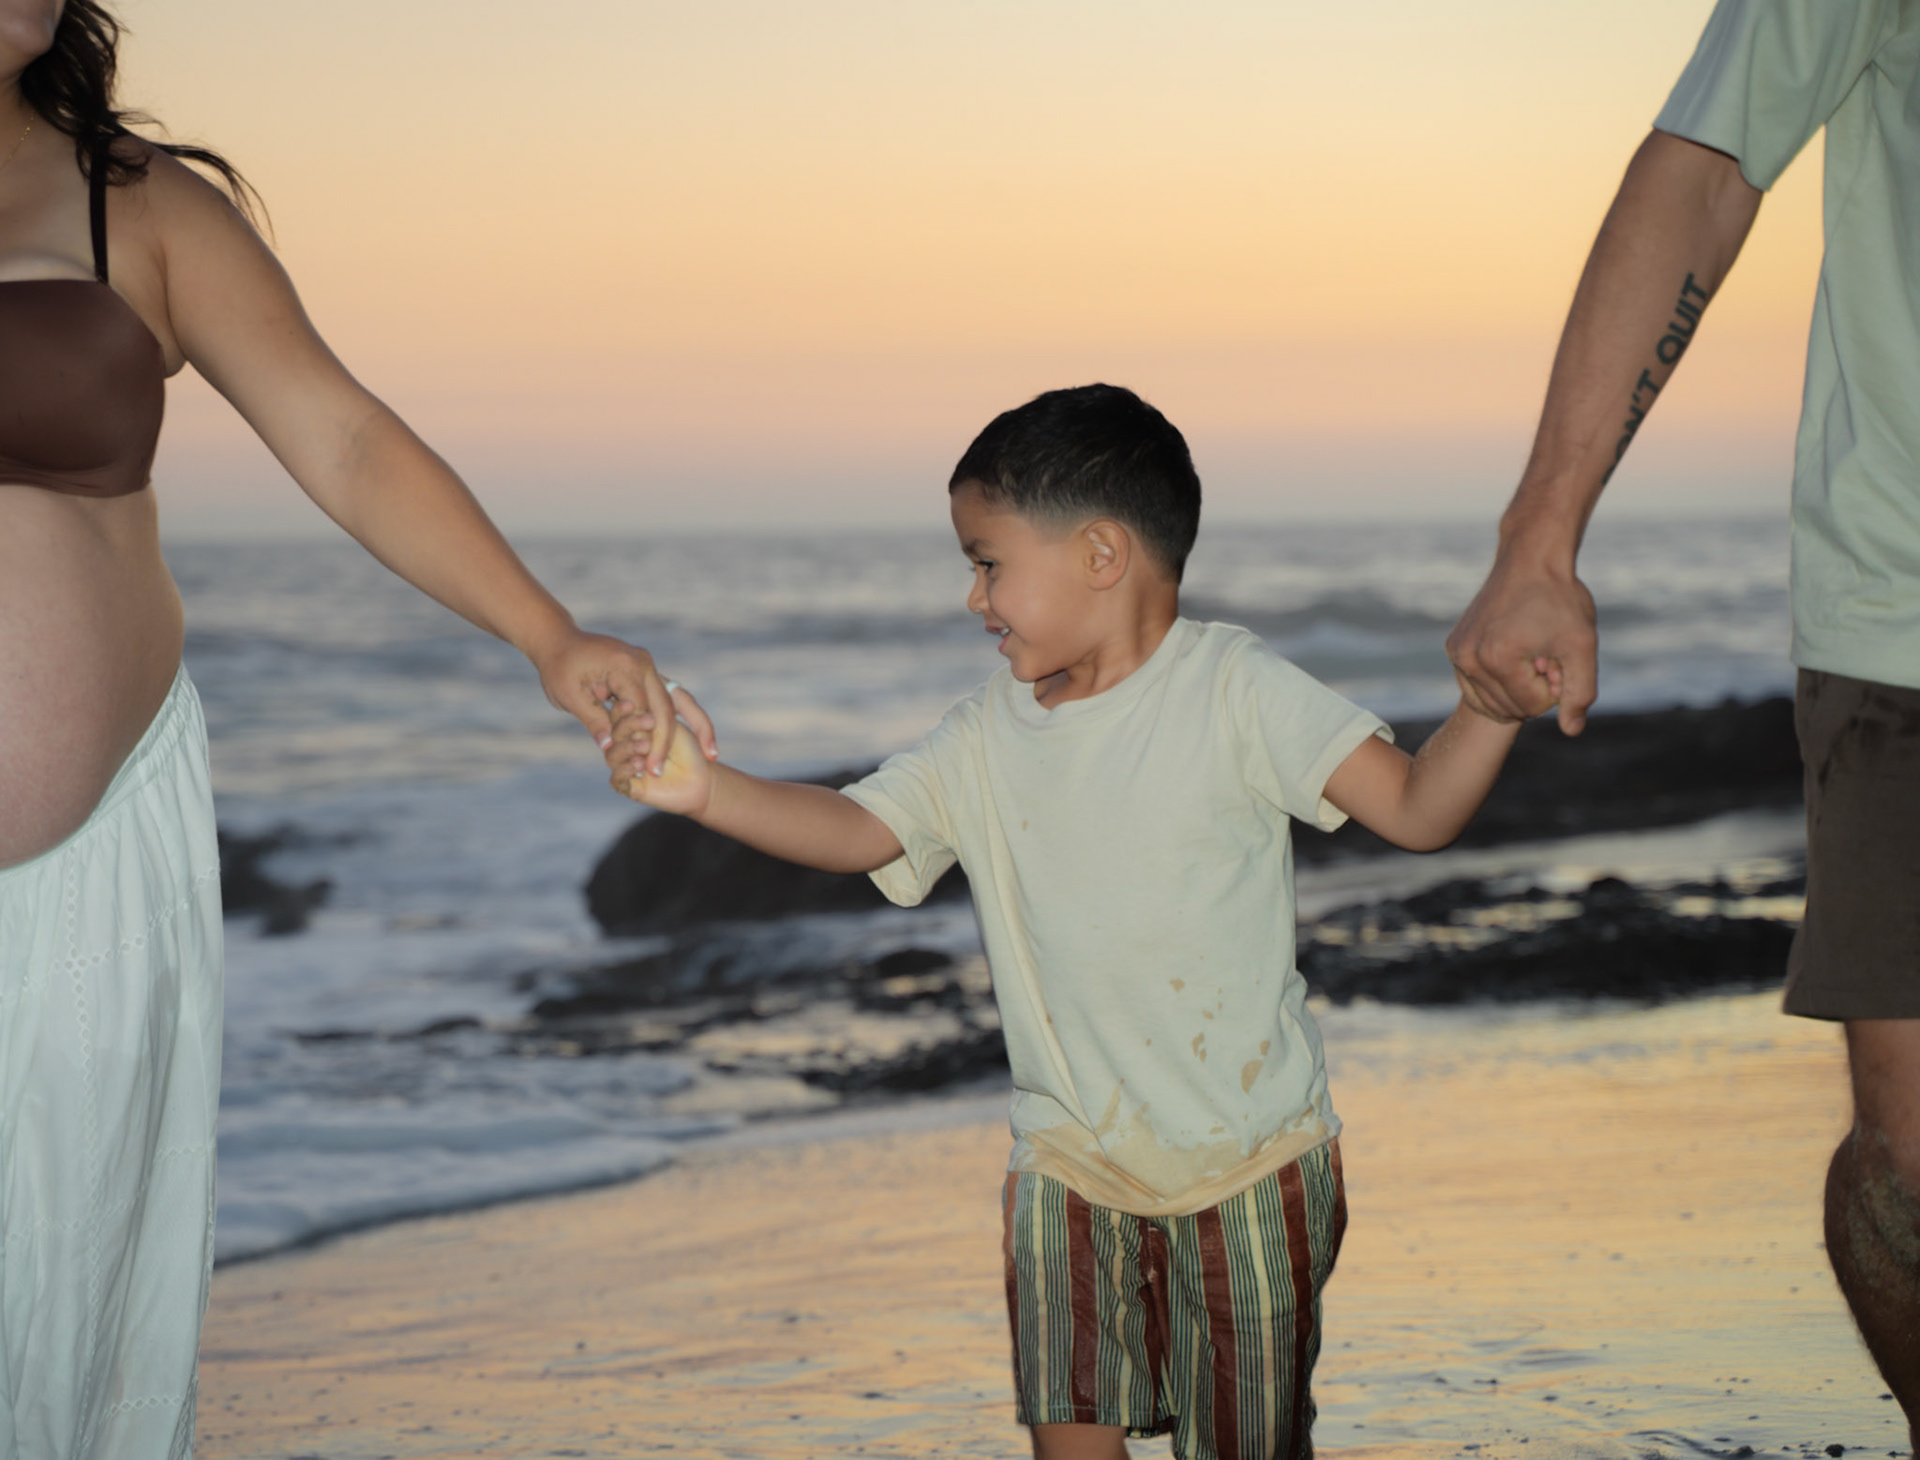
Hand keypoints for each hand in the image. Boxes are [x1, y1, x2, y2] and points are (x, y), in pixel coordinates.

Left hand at [530, 630, 718, 774]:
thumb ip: (594, 721)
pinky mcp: (649, 674)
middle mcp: (644, 664)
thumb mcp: (570, 695)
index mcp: (626, 666)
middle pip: (666, 708)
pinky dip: (687, 718)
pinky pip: (673, 698)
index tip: (643, 768)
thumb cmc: (559, 666)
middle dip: (666, 742)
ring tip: (712, 754)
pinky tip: (703, 740)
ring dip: (698, 727)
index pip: (643, 710)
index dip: (644, 740)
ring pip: (680, 701)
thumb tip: (610, 749)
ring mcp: (649, 668)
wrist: (559, 640)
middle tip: (660, 771)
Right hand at [606, 706, 714, 815]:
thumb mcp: (671, 726)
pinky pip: (616, 778)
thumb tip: (625, 714)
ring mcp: (626, 765)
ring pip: (611, 754)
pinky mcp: (629, 786)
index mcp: (634, 728)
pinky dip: (625, 770)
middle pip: (613, 733)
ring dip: (628, 748)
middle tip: (650, 723)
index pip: (618, 716)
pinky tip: (640, 765)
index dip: (621, 710)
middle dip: (630, 725)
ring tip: (646, 746)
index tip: (632, 704)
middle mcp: (627, 746)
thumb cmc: (689, 749)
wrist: (701, 778)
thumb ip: (648, 717)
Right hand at [1446, 549, 1597, 734]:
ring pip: (1491, 702)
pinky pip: (1476, 687)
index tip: (1558, 655)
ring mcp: (1457, 654)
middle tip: (1546, 653)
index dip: (1554, 686)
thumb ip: (1580, 691)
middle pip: (1509, 708)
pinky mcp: (1454, 648)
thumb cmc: (1559, 599)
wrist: (1530, 559)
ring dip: (1517, 685)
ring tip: (1530, 652)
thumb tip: (1571, 730)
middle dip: (1534, 688)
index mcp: (1497, 659)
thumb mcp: (1581, 645)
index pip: (1532, 707)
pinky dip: (1498, 680)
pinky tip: (1514, 654)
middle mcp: (1468, 659)